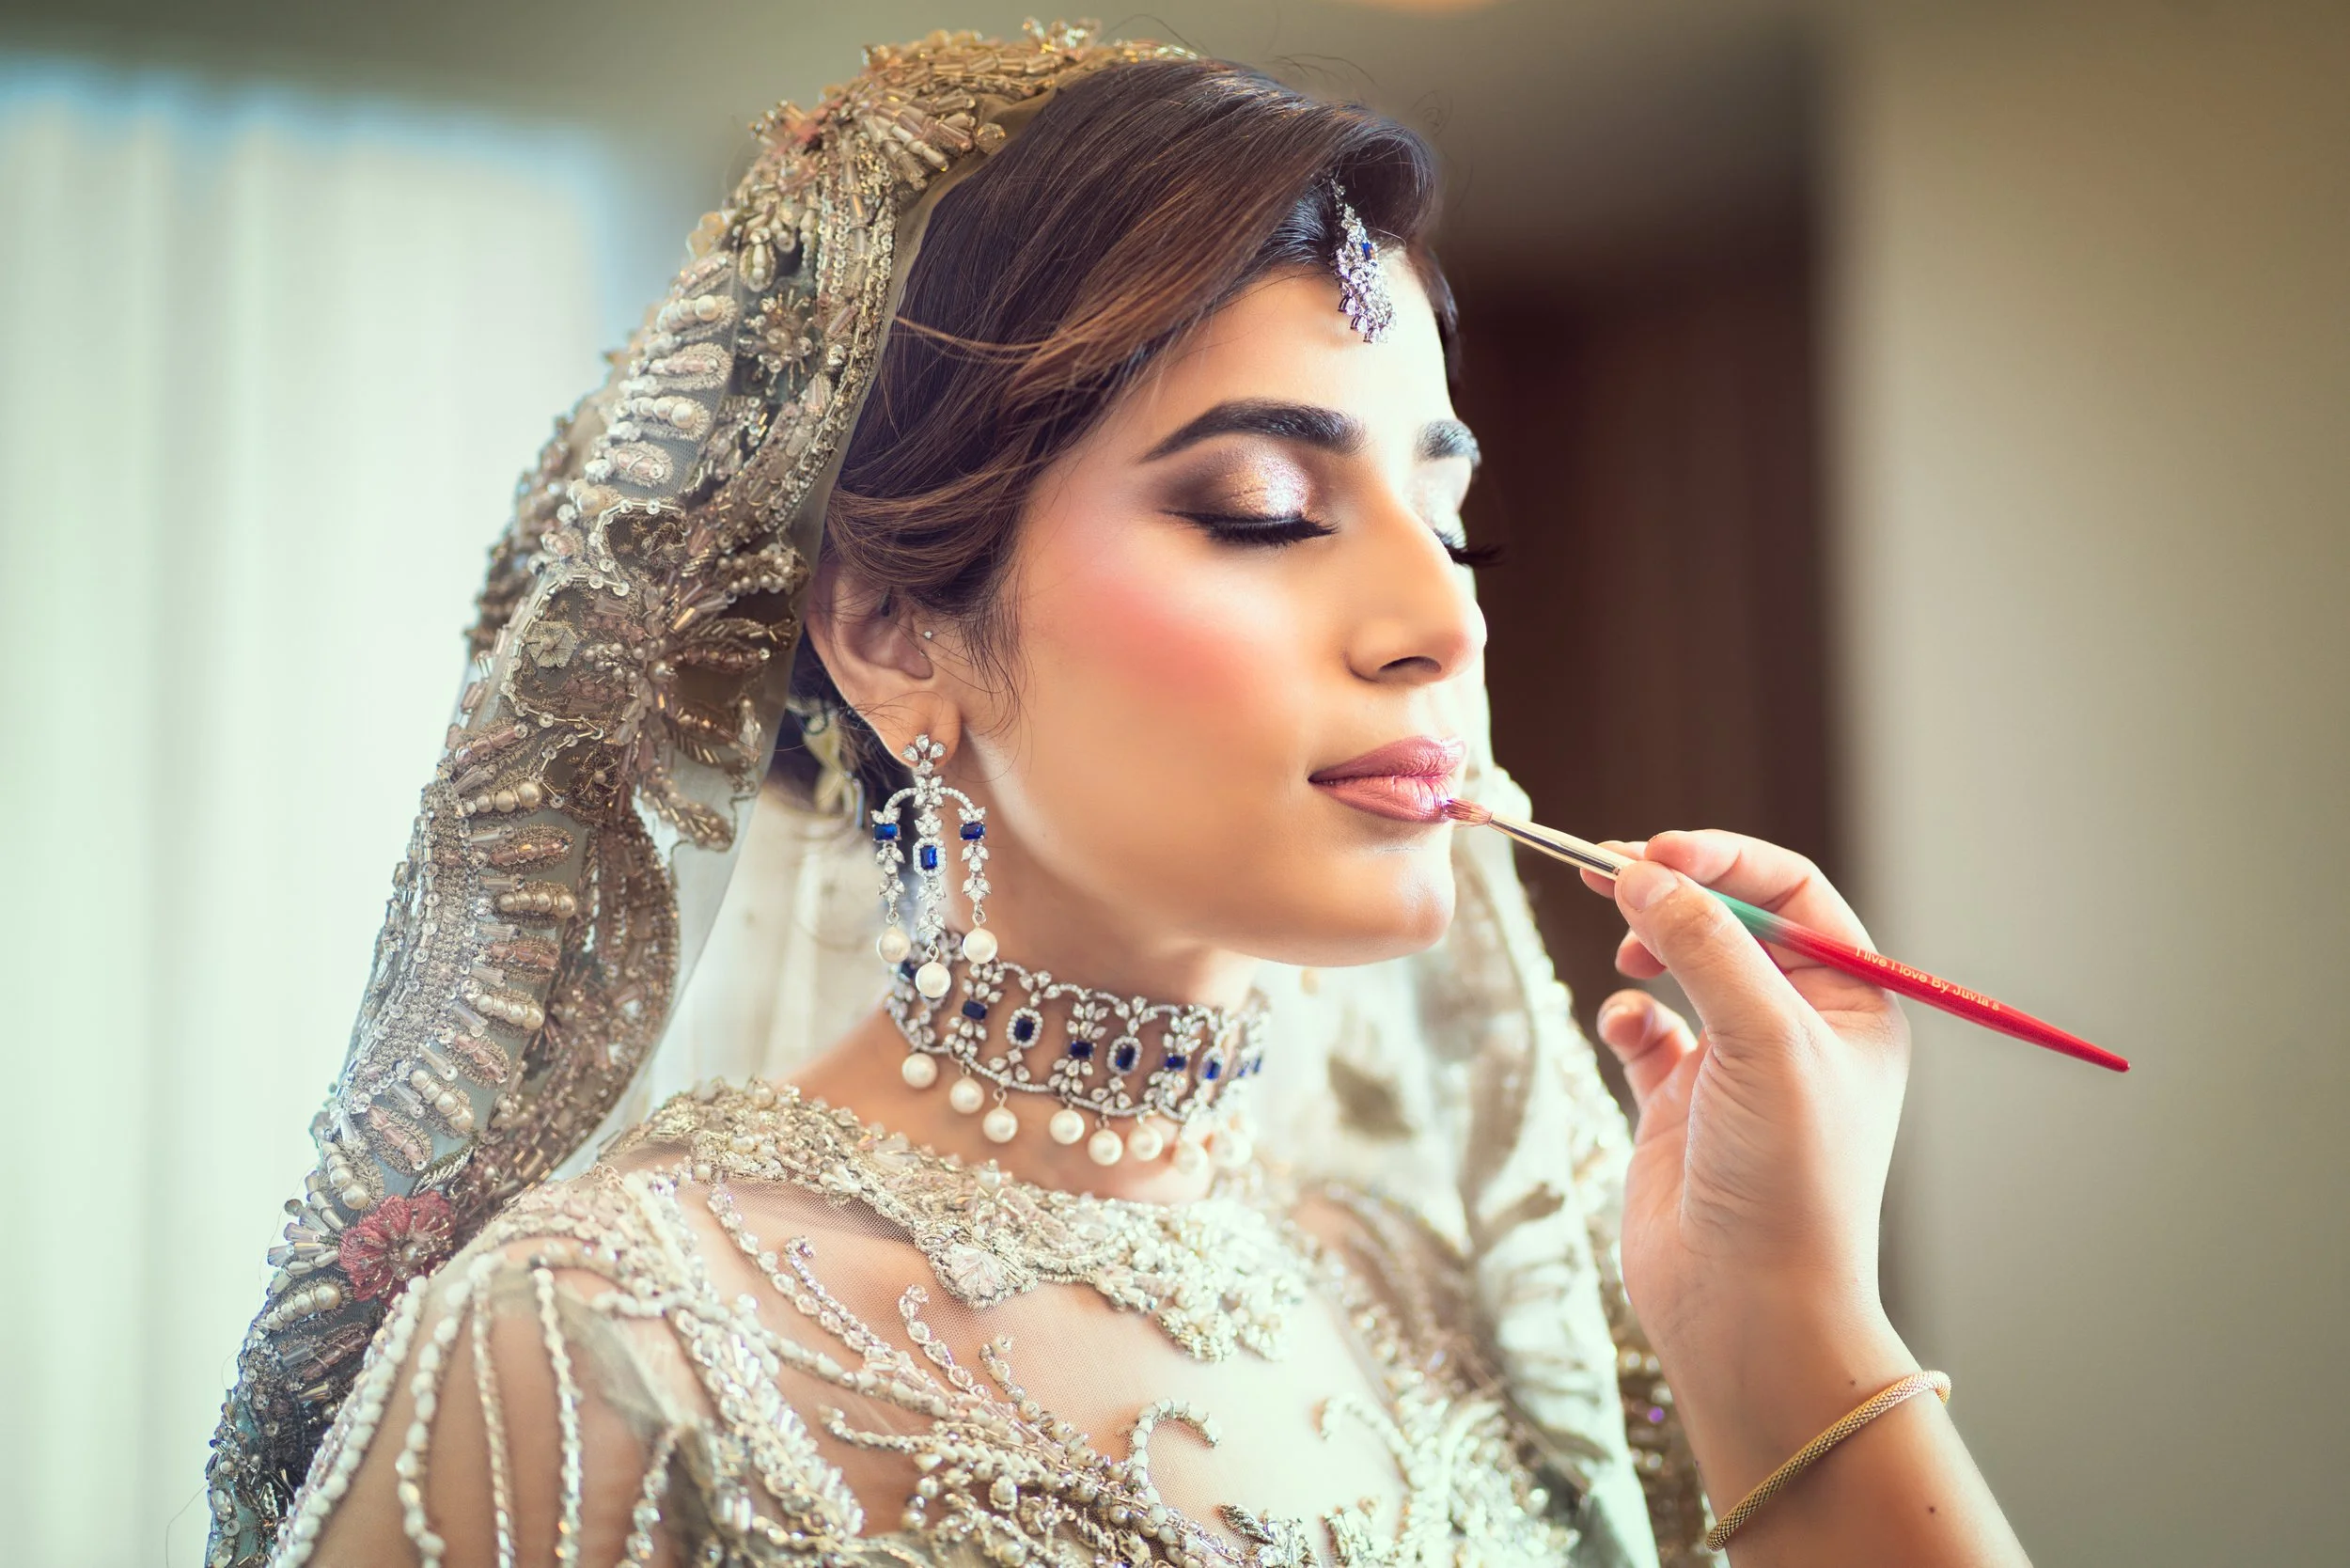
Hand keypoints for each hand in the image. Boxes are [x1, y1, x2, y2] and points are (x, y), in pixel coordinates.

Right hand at [1584, 831, 1918, 1499]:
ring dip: (1644, 947)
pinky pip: (1643, 1031)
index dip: (1723, 859)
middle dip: (1671, 892)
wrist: (1749, 1309)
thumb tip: (1640, 872)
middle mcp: (1797, 1028)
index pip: (1789, 893)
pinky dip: (1625, 1017)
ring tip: (1620, 950)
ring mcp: (1735, 1067)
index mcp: (1851, 1004)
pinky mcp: (1677, 1107)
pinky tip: (1623, 1029)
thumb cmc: (1790, 1181)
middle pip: (1729, 921)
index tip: (1654, 853)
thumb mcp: (1763, 1041)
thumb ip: (1702, 945)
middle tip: (1603, 869)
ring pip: (1679, 967)